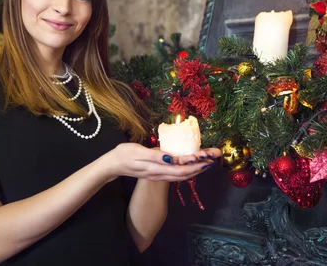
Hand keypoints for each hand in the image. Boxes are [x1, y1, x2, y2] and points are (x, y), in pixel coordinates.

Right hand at [106, 143, 220, 181]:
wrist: (112, 164)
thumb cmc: (124, 155)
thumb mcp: (138, 152)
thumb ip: (155, 156)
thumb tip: (171, 158)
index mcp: (157, 169)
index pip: (181, 169)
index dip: (196, 164)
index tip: (208, 158)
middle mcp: (160, 174)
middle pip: (185, 173)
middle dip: (201, 166)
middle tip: (215, 157)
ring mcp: (159, 175)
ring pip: (182, 175)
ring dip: (196, 168)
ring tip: (208, 162)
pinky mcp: (157, 173)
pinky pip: (176, 173)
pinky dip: (187, 169)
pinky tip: (192, 165)